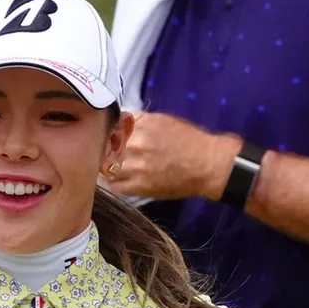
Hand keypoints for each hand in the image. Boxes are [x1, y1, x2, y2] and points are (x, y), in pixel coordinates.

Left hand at [102, 111, 239, 201]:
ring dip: (104, 167)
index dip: (107, 130)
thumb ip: (140, 120)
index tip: (106, 134)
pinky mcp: (140, 186)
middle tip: (100, 151)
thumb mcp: (164, 120)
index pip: (112, 124)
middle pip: (104, 145)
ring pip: (105, 167)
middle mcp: (136, 144)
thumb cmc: (191, 140)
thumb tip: (122, 121)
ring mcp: (136, 167)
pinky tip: (113, 181)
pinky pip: (115, 187)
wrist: (208, 164)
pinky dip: (111, 184)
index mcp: (141, 125)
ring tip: (104, 167)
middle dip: (102, 148)